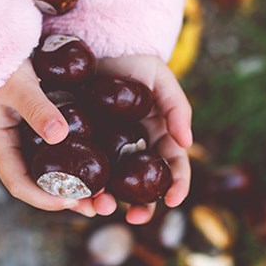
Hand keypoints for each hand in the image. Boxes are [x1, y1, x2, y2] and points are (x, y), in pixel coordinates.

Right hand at [0, 59, 113, 216]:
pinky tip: (93, 166)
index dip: (47, 198)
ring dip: (73, 185)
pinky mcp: (30, 131)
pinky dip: (70, 165)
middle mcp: (6, 150)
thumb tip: (60, 136)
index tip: (75, 201)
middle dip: (68, 198)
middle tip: (100, 206)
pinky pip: (50, 156)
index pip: (20, 184)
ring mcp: (17, 142)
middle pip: (36, 186)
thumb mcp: (19, 85)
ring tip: (104, 195)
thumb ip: (38, 109)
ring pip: (45, 174)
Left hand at [91, 55, 192, 224]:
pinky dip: (83, 183)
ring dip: (109, 199)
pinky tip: (78, 192)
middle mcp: (134, 148)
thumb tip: (188, 142)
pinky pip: (84, 168)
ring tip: (101, 206)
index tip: (173, 200)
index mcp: (158, 136)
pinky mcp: (83, 143)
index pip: (173, 166)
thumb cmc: (135, 63)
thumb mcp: (161, 79)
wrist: (98, 47)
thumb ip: (177, 107)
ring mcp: (108, 148)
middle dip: (142, 206)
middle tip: (135, 218)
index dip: (177, 185)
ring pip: (112, 183)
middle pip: (142, 184)